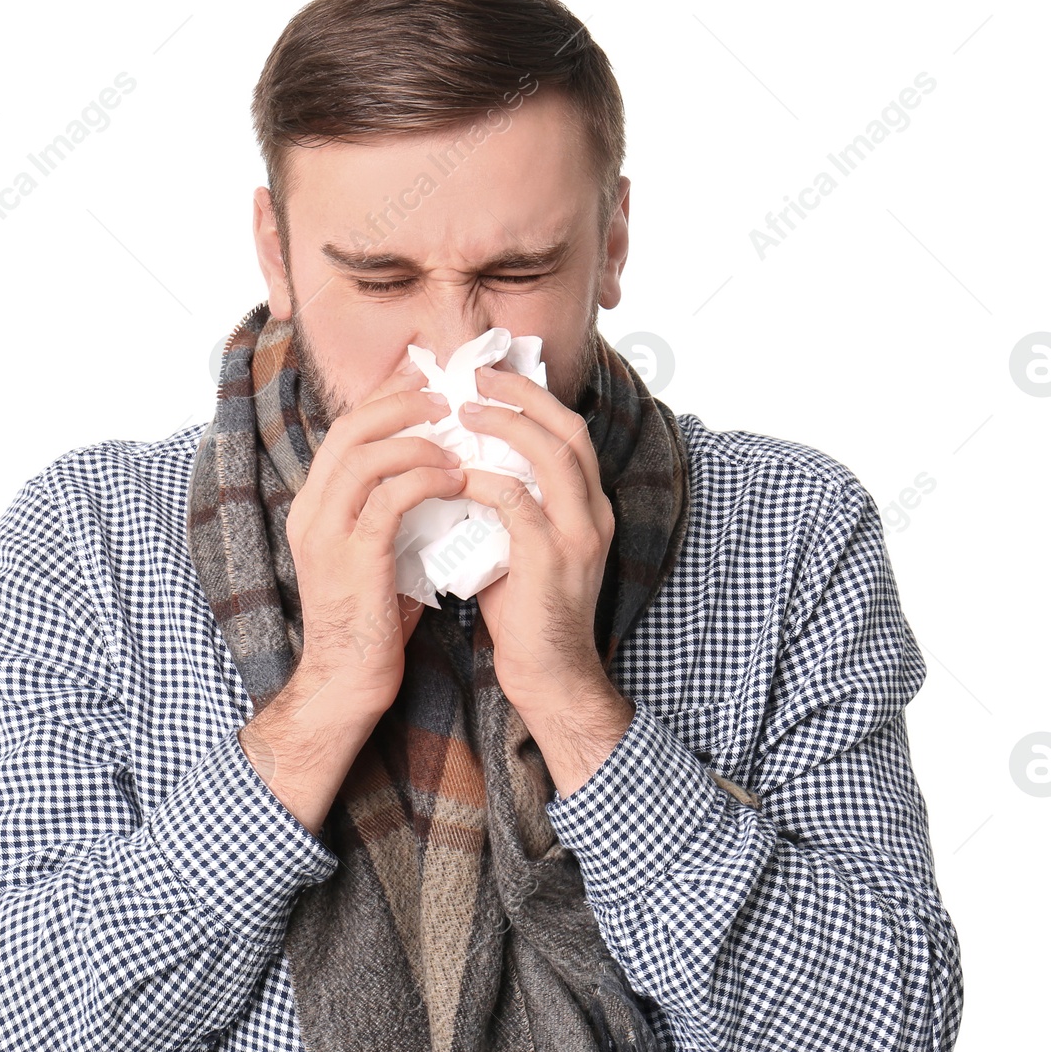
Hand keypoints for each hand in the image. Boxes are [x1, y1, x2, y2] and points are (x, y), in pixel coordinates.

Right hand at [284, 359, 462, 726]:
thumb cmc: (371, 622)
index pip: (345, 429)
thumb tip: (437, 471)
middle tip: (444, 393)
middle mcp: (312, 511)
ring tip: (456, 440)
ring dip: (416, 438)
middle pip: (350, 429)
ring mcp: (327, 533)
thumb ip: (392, 512)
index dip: (383, 394)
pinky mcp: (353, 558)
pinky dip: (425, 479)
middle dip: (399, 400)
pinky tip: (457, 480)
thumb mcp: (377, 552)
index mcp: (315, 505)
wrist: (346, 681)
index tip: (422, 372)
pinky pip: (389, 499)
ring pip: (365, 455)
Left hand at [452, 362, 616, 720]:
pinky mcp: (554, 559)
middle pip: (568, 430)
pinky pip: (518, 503)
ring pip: (552, 455)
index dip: (534, 398)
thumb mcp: (519, 546)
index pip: (570, 432)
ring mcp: (578, 535)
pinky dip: (486, 482)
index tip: (492, 377)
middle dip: (523, 395)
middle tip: (477, 377)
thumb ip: (504, 507)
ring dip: (505, 425)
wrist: (549, 674)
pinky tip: (456, 475)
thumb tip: (461, 467)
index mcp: (589, 506)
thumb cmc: (526, 614)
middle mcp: (594, 513)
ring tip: (463, 411)